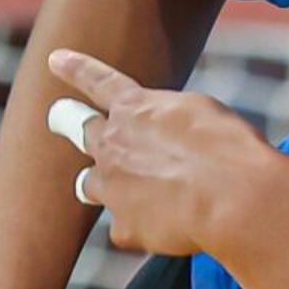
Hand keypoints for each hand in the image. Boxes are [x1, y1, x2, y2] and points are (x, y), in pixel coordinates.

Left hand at [51, 49, 285, 259]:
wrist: (232, 196)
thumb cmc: (228, 148)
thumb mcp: (201, 113)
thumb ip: (171, 120)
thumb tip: (165, 137)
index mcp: (136, 108)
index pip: (98, 81)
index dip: (76, 69)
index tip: (55, 60)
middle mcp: (114, 143)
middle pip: (80, 130)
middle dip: (67, 121)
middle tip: (57, 118)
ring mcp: (113, 186)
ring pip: (90, 185)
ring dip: (101, 185)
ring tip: (120, 191)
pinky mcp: (124, 227)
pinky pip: (126, 228)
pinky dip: (144, 228)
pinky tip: (169, 229)